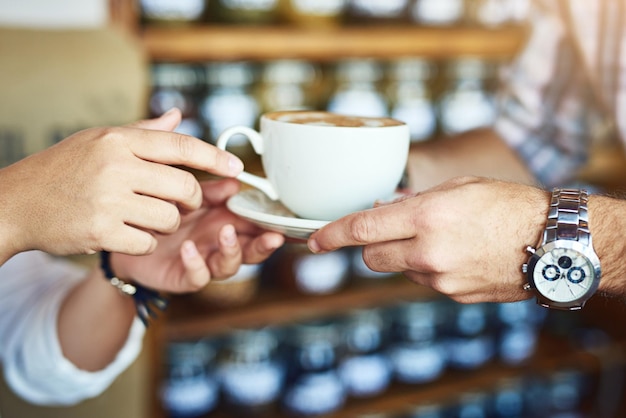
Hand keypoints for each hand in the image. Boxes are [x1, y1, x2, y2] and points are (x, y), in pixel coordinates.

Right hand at [0, 109, 244, 261]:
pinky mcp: (101, 231)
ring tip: (145, 218)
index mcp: (119, 140)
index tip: (237, 168)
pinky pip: (147, 242)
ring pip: (170, 218)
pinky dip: (143, 242)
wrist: (16, 203)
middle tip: (185, 204)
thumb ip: (143, 132)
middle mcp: (117, 166)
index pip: (181, 146)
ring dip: (166, 224)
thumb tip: (178, 117)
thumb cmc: (61, 169)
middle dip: (192, 200)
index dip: (215, 157)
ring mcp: (108, 199)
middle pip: (185, 187)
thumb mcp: (98, 140)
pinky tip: (125, 234)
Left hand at [111, 179, 284, 292]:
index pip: (257, 226)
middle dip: (265, 245)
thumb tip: (235, 182)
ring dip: (233, 251)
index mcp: (228, 222)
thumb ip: (211, 190)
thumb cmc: (165, 213)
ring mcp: (205, 262)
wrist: (128, 232)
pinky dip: (196, 264)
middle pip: (252, 250)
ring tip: (226, 232)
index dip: (274, 224)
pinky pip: (196, 276)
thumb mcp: (189, 195)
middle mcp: (221, 245)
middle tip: (274, 236)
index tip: (286, 218)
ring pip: (230, 266)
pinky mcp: (184, 277)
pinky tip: (189, 249)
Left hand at [308, 176, 549, 303]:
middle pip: (372, 258)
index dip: (332, 236)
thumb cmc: (507, 204)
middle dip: (372, 246)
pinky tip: (458, 256)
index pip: (362, 229)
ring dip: (406, 256)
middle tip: (390, 232)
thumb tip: (384, 208)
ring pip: (400, 270)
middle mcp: (428, 251)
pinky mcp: (453, 295)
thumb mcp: (457, 188)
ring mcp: (440, 279)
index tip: (314, 242)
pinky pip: (426, 282)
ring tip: (443, 240)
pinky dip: (430, 269)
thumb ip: (414, 200)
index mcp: (426, 216)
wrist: (551, 242)